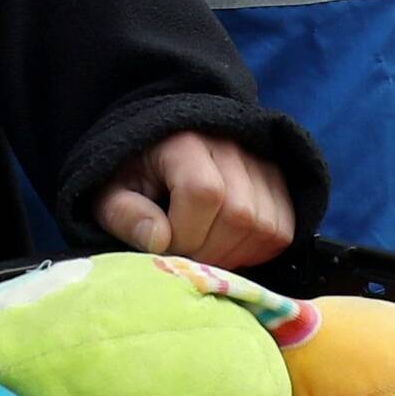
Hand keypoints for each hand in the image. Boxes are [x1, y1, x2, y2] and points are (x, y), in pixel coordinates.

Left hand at [91, 130, 298, 266]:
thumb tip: (160, 241)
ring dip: (234, 254)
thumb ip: (125, 215)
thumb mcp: (110, 195)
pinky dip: (257, 250)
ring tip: (204, 249)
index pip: (204, 193)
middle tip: (184, 253)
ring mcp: (261, 162)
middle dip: (208, 250)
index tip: (163, 243)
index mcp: (184, 141)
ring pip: (266, 226)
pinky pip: (284, 230)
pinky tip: (228, 247)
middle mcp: (231, 145)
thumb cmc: (131, 179)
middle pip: (240, 214)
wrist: (158, 152)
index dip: (185, 233)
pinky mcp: (279, 182)